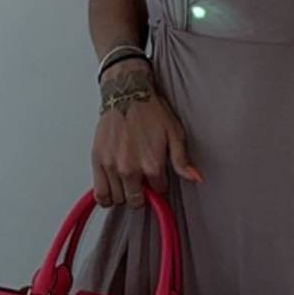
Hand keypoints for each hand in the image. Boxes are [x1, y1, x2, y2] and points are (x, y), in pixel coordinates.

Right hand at [91, 68, 202, 206]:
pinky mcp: (97, 161)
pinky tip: (113, 189)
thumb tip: (196, 178)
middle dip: (141, 194)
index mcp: (152, 165)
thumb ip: (182, 161)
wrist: (126, 93)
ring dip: (124, 194)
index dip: (159, 185)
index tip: (157, 177)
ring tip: (128, 182)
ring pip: (117, 199)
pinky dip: (106, 196)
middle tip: (142, 180)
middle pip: (136, 201)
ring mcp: (112, 167)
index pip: (158, 191)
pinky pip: (100, 193)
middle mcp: (130, 169)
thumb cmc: (151, 111)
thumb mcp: (175, 134)